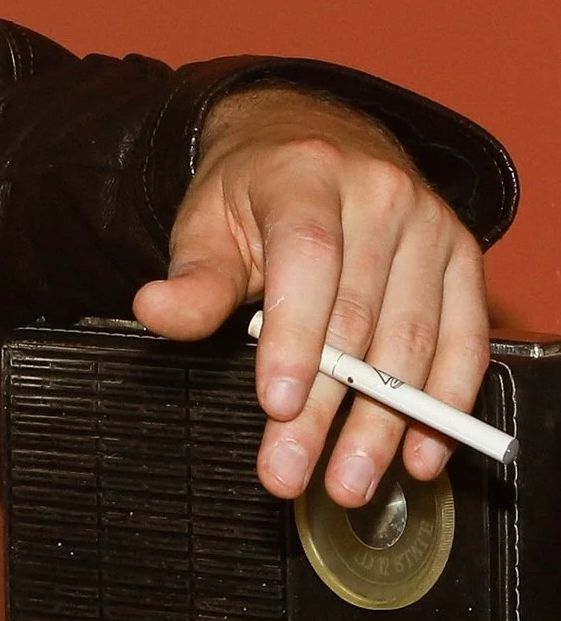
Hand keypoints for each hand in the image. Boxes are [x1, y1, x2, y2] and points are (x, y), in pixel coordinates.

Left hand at [133, 86, 489, 506]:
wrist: (315, 139)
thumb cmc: (255, 193)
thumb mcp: (208, 224)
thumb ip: (193, 279)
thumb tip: (156, 311)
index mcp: (306, 174)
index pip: (307, 261)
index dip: (295, 338)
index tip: (277, 405)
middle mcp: (379, 193)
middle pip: (358, 315)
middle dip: (327, 407)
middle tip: (294, 470)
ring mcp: (430, 224)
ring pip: (412, 339)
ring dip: (384, 423)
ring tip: (348, 480)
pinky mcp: (463, 257)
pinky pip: (464, 341)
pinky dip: (443, 405)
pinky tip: (419, 454)